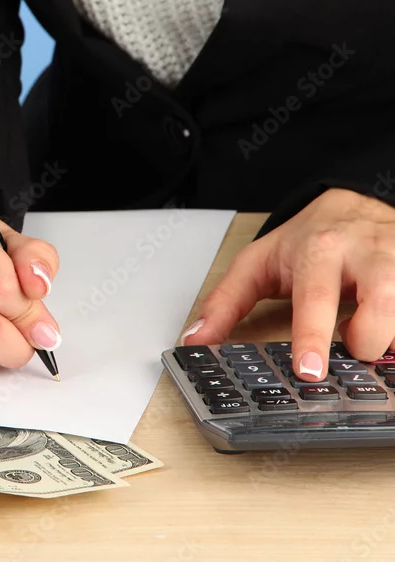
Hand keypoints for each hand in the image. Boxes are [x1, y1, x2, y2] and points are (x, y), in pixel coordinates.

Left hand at [183, 188, 394, 380]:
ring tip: (371, 333)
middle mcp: (365, 253)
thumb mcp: (256, 263)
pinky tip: (390, 328)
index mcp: (318, 252)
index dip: (312, 337)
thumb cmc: (305, 238)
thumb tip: (195, 340)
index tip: (308, 370)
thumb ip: (224, 303)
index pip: (316, 298)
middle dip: (369, 338)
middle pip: (383, 300)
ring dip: (394, 335)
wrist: (353, 201)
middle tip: (351, 348)